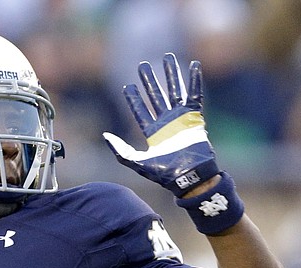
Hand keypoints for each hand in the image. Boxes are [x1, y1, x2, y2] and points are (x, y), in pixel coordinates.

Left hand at [103, 53, 218, 195]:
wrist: (188, 177)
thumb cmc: (164, 174)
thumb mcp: (137, 162)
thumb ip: (120, 150)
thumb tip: (105, 135)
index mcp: (152, 133)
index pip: (140, 111)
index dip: (134, 99)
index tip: (127, 86)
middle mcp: (165, 123)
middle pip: (156, 96)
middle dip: (149, 81)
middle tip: (143, 65)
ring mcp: (180, 119)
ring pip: (174, 90)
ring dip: (171, 74)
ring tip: (167, 57)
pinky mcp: (194, 118)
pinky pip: (195, 95)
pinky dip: (194, 80)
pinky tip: (193, 65)